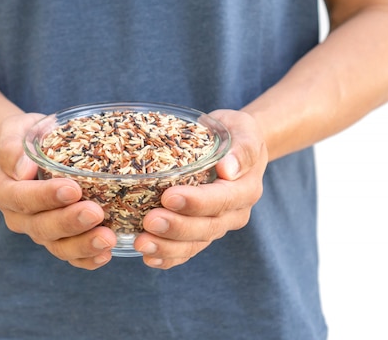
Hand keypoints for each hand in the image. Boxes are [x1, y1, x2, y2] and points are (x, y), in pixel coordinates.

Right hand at [0, 114, 115, 269]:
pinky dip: (87, 259)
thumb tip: (22, 169)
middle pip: (41, 227)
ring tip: (108, 239)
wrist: (26, 152)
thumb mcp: (13, 132)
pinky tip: (106, 254)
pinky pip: (70, 256)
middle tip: (96, 213)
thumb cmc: (23, 137)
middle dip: (70, 223)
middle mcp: (18, 217)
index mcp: (3, 191)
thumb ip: (11, 147)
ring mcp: (38, 231)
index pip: (23, 198)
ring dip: (83, 245)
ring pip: (57, 247)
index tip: (73, 189)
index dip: (47, 197)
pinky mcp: (57, 239)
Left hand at [133, 109, 267, 268]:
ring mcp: (219, 226)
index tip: (169, 197)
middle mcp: (234, 213)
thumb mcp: (243, 130)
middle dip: (177, 228)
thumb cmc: (235, 134)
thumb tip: (228, 169)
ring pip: (195, 244)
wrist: (236, 151)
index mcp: (245, 189)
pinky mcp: (203, 234)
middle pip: (207, 227)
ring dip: (168, 247)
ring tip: (142, 243)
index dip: (196, 202)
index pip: (221, 199)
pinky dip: (169, 258)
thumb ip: (241, 149)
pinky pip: (187, 252)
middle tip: (149, 222)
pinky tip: (149, 258)